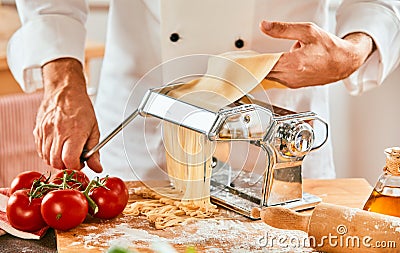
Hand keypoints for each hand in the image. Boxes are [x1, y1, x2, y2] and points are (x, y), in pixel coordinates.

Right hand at [34, 58, 101, 172]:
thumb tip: (97, 168)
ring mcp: (45, 132)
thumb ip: (94, 152)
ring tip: (67, 150)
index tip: (81, 162)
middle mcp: (57, 133)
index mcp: (74, 132)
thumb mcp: (94, 130)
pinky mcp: (37, 131)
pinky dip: (48, 154)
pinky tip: (58, 146)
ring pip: (46, 158)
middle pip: (56, 162)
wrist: (65, 91)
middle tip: (74, 158)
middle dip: (66, 165)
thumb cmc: (81, 108)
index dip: (76, 166)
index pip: (69, 160)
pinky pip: (40, 151)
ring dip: (57, 160)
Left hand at [260, 20, 374, 87]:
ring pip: (271, 75)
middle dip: (258, 63)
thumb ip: (283, 29)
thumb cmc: (330, 48)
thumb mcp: (307, 31)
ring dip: (270, 66)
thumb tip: (265, 26)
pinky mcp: (294, 85)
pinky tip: (284, 61)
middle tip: (250, 57)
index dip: (252, 61)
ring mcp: (292, 82)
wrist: (344, 63)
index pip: (263, 65)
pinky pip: (278, 78)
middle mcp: (291, 76)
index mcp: (293, 63)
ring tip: (276, 55)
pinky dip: (277, 70)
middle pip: (264, 71)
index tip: (243, 58)